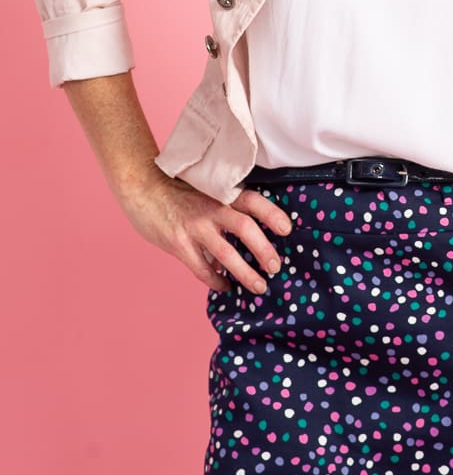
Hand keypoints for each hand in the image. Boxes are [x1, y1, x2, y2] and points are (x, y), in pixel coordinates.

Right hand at [117, 172, 291, 293]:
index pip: (253, 201)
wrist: (142, 187)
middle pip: (245, 228)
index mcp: (221, 193)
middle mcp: (211, 208)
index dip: (272, 214)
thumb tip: (254, 226)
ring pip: (226, 254)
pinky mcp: (179, 243)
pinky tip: (225, 286)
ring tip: (259, 286)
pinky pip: (202, 268)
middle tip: (276, 267)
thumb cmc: (179, 189)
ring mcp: (194, 226)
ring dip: (245, 273)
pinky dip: (216, 280)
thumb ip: (227, 202)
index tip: (287, 230)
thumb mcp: (207, 188)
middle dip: (264, 250)